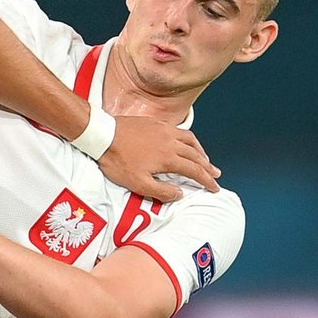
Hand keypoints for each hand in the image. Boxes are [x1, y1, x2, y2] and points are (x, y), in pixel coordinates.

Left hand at [99, 116, 220, 201]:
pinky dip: (188, 139)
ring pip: (190, 140)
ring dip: (201, 151)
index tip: (215, 188)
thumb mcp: (138, 183)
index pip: (195, 171)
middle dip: (208, 167)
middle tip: (216, 175)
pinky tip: (185, 142)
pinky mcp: (154, 123)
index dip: (207, 181)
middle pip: (196, 155)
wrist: (102, 135)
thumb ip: (161, 191)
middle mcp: (171, 142)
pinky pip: (178, 130)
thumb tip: (180, 194)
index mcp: (169, 158)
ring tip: (205, 159)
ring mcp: (163, 130)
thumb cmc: (117, 161)